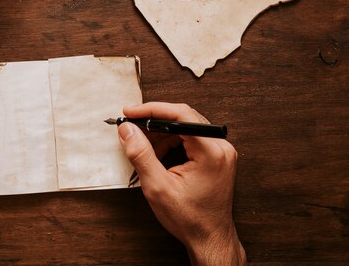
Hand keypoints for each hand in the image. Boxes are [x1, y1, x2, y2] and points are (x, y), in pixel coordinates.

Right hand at [118, 102, 245, 265]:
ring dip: (161, 133)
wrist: (209, 239)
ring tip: (143, 147)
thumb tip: (127, 130)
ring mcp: (221, 151)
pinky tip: (157, 155)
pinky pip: (191, 138)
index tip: (131, 112)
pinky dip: (171, 142)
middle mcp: (221, 147)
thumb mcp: (157, 187)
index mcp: (211, 152)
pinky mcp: (216, 156)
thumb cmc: (190, 218)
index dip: (152, 110)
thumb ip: (140, 154)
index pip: (180, 115)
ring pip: (185, 127)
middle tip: (131, 127)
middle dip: (154, 121)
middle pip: (183, 118)